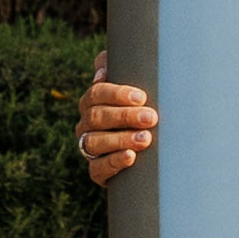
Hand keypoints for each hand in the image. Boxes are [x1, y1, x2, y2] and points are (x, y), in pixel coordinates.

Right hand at [78, 52, 156, 186]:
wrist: (150, 152)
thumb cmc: (143, 108)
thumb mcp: (136, 85)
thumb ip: (122, 66)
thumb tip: (103, 69)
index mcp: (92, 101)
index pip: (97, 93)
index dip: (117, 94)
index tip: (141, 97)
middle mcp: (86, 124)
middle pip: (97, 117)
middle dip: (125, 117)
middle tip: (152, 118)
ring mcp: (89, 148)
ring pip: (95, 142)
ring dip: (121, 139)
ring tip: (146, 139)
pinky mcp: (97, 171)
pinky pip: (97, 169)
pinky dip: (113, 163)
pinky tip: (130, 157)